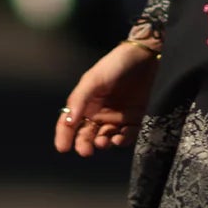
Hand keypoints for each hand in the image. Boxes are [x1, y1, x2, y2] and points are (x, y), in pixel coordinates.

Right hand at [54, 42, 159, 156]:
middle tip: (85, 151)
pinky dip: (122, 140)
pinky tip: (119, 138)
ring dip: (102, 143)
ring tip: (103, 142)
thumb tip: (68, 122)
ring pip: (105, 138)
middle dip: (84, 144)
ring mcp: (117, 118)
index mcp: (85, 103)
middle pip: (86, 135)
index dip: (64, 136)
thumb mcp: (93, 80)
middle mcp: (99, 113)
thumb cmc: (114, 65)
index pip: (69, 123)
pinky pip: (127, 135)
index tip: (63, 149)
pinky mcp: (135, 120)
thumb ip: (79, 100)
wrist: (145, 57)